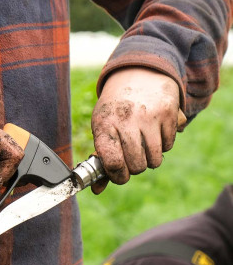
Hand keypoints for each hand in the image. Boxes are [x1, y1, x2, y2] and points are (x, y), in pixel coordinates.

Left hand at [91, 67, 181, 193]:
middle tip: (131, 157)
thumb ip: (101, 160)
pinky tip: (154, 133)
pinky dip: (162, 146)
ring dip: (149, 159)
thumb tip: (96, 191)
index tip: (119, 174)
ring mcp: (150, 116)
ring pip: (154, 160)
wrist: (138, 73)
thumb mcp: (103, 129)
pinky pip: (168, 146)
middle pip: (136, 166)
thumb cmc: (115, 110)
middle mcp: (127, 120)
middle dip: (134, 168)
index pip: (113, 163)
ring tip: (142, 145)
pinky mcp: (169, 113)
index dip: (117, 176)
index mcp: (104, 125)